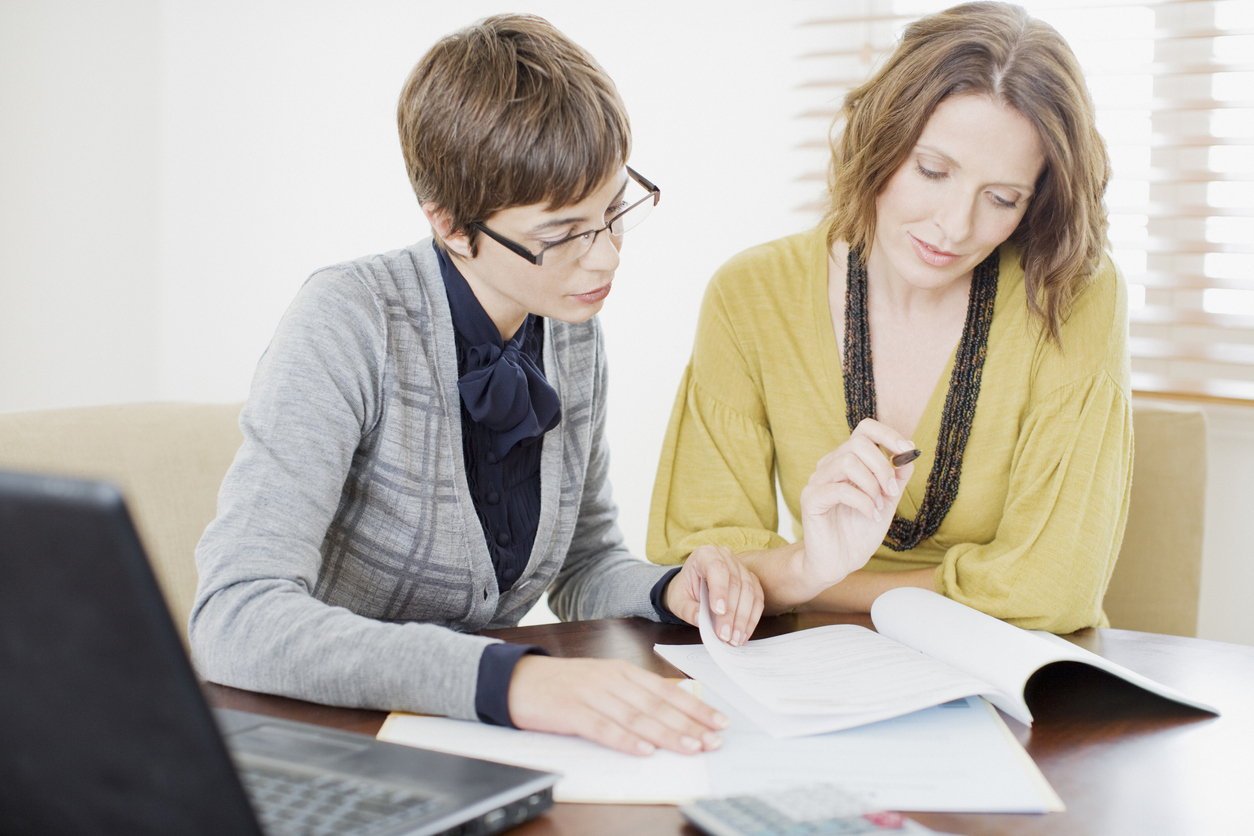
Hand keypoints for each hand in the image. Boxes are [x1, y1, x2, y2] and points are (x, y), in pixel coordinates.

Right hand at [507, 655, 726, 755]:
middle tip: (713, 740)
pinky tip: (643, 750)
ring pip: (636, 717)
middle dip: (689, 724)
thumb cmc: (565, 685)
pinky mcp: (571, 711)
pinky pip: (602, 728)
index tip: (718, 722)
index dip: (695, 707)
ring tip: (690, 747)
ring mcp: (592, 695)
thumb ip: (633, 695)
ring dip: (666, 734)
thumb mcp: (604, 682)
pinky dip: (625, 739)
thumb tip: (670, 713)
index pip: (667, 691)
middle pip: (657, 705)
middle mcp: (612, 681)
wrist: (519, 679)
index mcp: (623, 672)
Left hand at [665, 544, 763, 645]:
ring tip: (735, 639)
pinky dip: (752, 618)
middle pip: (735, 583)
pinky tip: (744, 633)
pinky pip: (757, 598)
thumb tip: (701, 620)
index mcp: (705, 555)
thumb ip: (688, 609)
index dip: (720, 590)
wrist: (692, 586)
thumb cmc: (685, 590)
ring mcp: (741, 568)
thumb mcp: (678, 600)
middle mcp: (726, 557)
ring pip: (749, 592)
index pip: (717, 568)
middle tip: (725, 635)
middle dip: (731, 613)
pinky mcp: (751, 581)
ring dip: (743, 619)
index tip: (718, 611)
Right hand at [798, 418, 916, 590]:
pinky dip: (862, 502)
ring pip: (847, 462)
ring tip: (878, 506)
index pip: (864, 429)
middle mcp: (829, 466)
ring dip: (871, 485)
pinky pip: (839, 489)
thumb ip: (896, 478)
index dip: (888, 434)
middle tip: (892, 492)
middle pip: (858, 443)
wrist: (839, 562)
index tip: (907, 449)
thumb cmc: (859, 532)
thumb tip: (909, 455)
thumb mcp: (886, 502)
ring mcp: (817, 481)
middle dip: (882, 467)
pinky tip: (869, 515)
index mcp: (847, 461)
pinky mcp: (810, 499)